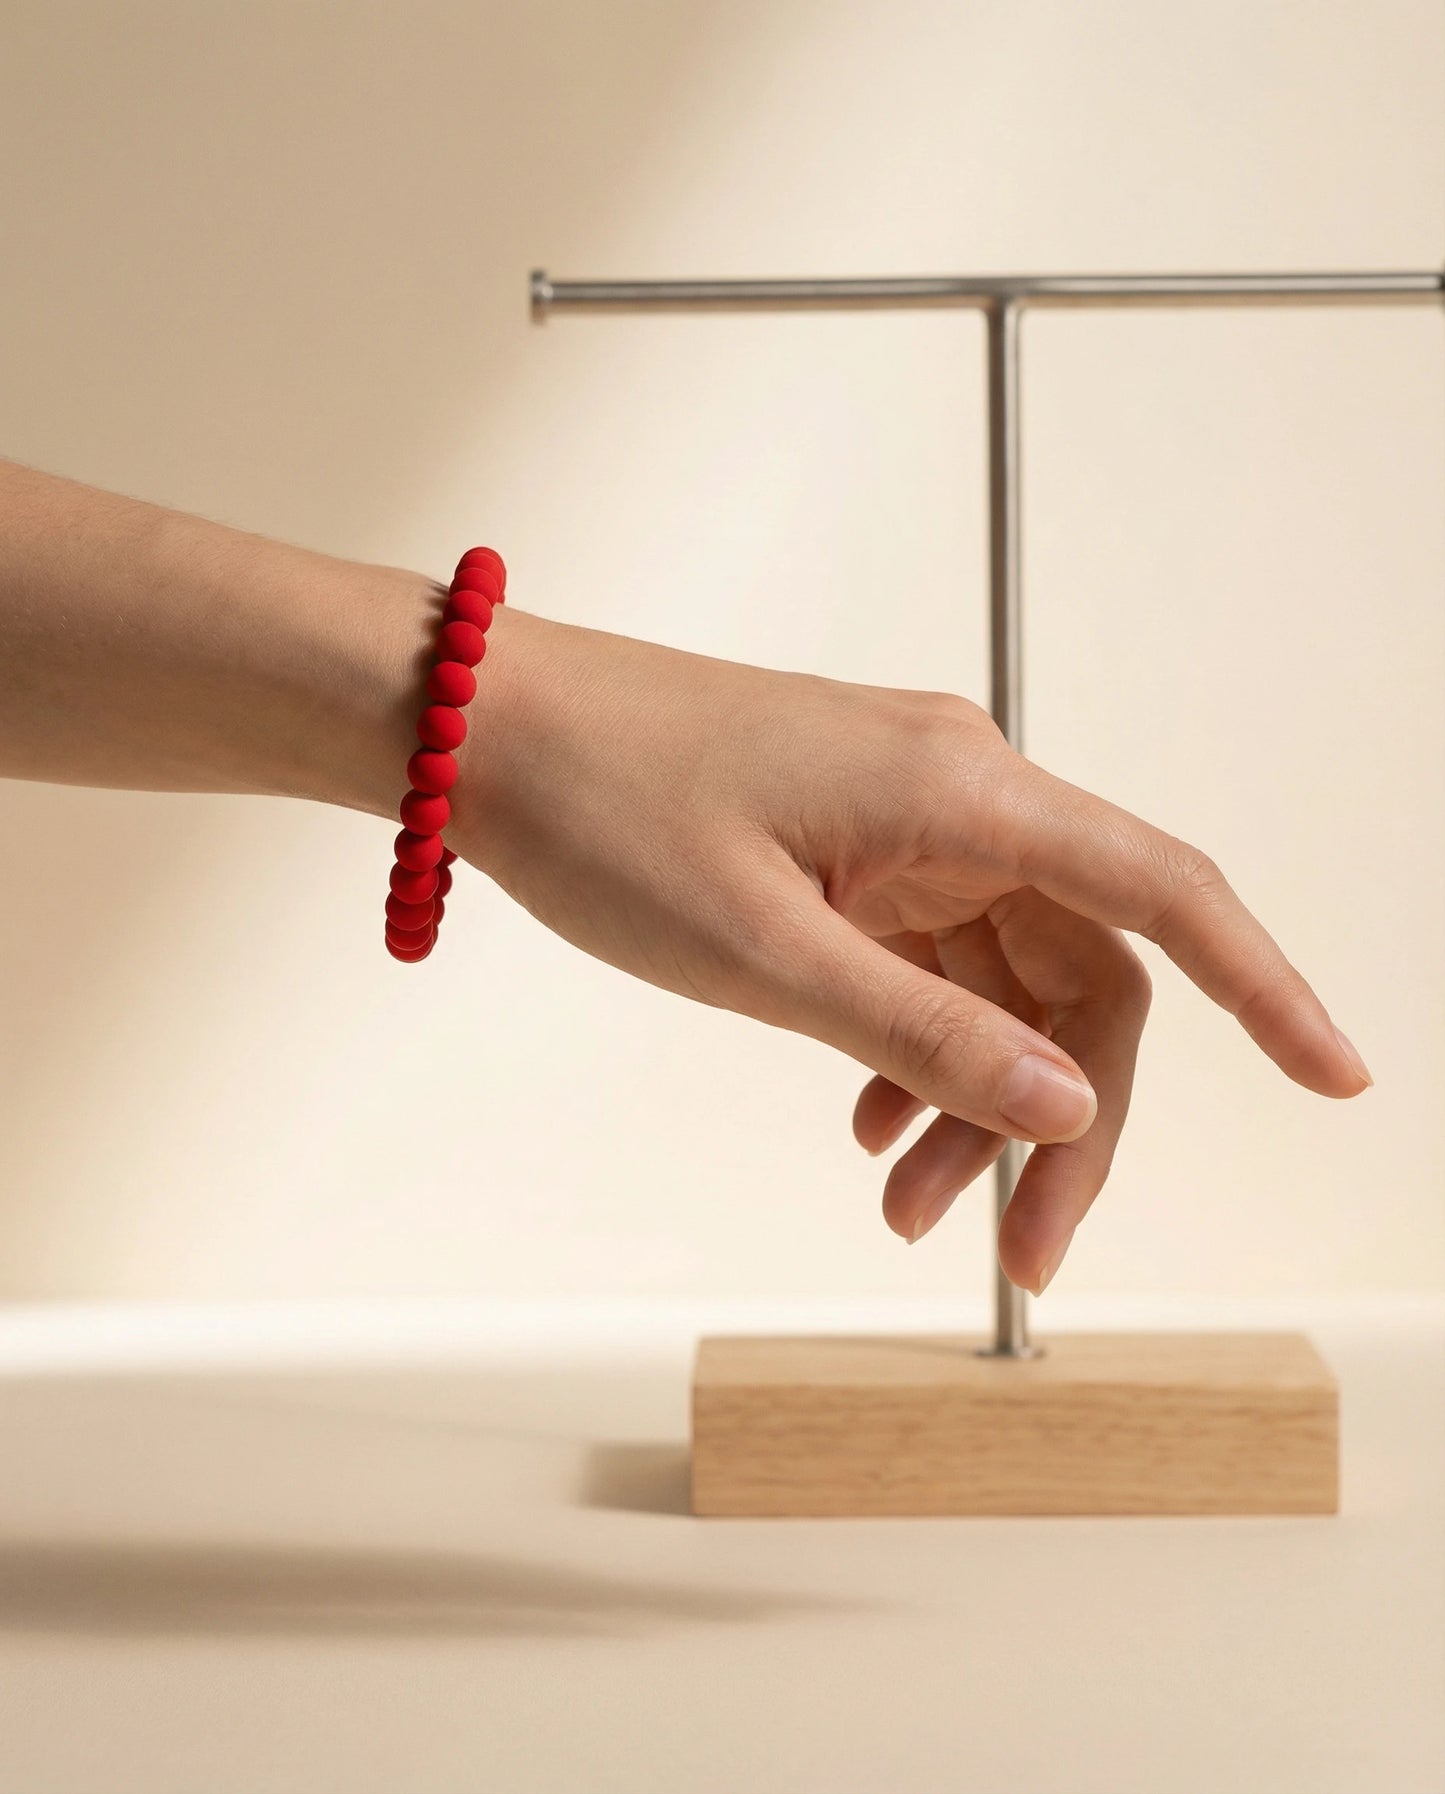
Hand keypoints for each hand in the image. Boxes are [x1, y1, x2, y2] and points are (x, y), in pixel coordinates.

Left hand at [451, 608, 1370, 1293]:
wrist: (487, 737)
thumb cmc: (608, 810)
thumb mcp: (768, 955)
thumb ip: (926, 1033)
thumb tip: (1072, 1109)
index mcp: (962, 793)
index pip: (1162, 894)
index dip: (1266, 988)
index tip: (1336, 1075)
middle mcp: (957, 798)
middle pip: (1083, 972)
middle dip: (1065, 1118)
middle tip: (1020, 1251)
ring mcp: (905, 825)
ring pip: (1001, 983)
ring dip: (978, 1102)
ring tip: (908, 1208)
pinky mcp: (853, 851)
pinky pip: (930, 965)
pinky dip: (918, 1053)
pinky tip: (872, 1128)